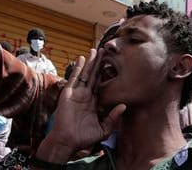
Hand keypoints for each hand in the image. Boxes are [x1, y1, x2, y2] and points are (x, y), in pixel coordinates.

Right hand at [35, 48, 125, 162]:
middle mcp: (85, 95)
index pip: (101, 84)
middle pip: (94, 75)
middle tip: (105, 50)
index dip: (106, 74)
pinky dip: (78, 68)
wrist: (67, 141)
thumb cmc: (83, 138)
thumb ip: (113, 117)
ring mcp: (77, 93)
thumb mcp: (103, 129)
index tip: (113, 63)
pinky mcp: (68, 93)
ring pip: (85, 74)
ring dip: (90, 62)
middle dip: (99, 63)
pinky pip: (74, 78)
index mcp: (93, 102)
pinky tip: (82, 58)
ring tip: (96, 50)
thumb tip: (124, 106)